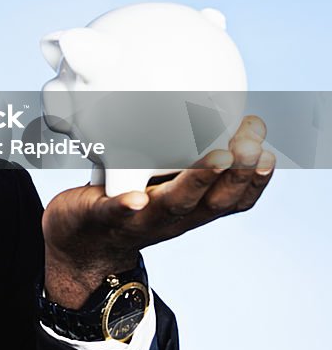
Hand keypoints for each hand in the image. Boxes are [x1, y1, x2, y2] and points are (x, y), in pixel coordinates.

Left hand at [42, 115, 274, 307]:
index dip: (255, 181)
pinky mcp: (102, 219)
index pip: (233, 199)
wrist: (80, 244)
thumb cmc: (124, 200)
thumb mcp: (158, 178)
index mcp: (189, 207)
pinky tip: (136, 199)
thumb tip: (204, 104)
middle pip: (213, 201)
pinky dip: (127, 205)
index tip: (269, 151)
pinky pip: (115, 213)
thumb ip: (179, 153)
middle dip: (238, 173)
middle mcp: (171, 217)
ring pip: (173, 205)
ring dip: (198, 180)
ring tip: (218, 156)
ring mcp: (138, 220)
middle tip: (254, 145)